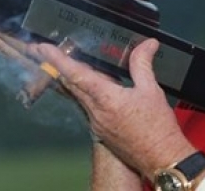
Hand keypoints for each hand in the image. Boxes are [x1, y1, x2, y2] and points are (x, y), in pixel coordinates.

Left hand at [34, 39, 195, 178]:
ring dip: (74, 79)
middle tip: (49, 52)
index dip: (57, 59)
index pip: (75, 74)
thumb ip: (143, 64)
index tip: (44, 49)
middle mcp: (96, 112)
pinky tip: (95, 86)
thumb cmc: (157, 130)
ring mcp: (96, 123)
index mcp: (106, 99)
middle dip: (58, 66)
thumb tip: (147, 45)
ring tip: (73, 63)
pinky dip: (87, 92)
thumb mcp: (152, 91)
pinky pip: (88, 106)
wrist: (160, 159)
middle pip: (71, 84)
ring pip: (79, 95)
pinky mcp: (101, 130)